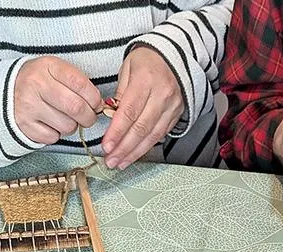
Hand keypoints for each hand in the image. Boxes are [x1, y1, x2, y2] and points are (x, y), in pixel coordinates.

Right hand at [14, 56, 102, 144]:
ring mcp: (28, 106)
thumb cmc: (40, 82)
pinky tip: (50, 124)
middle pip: (76, 107)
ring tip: (65, 118)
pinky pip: (53, 137)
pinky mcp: (24, 125)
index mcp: (48, 66)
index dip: (94, 98)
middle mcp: (36, 84)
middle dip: (89, 117)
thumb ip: (77, 83)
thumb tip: (99, 105)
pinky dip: (56, 134)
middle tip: (88, 117)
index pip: (80, 83)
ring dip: (72, 126)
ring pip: (67, 126)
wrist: (5, 91)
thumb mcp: (55, 71)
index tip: (96, 104)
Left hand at [102, 47, 183, 168]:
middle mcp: (162, 95)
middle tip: (111, 160)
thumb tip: (110, 118)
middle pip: (141, 128)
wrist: (175, 56)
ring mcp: (172, 106)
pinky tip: (134, 154)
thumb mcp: (127, 68)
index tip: (106, 145)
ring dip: (134, 152)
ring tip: (120, 163)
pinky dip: (146, 147)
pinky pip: (160, 135)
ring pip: (152, 136)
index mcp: (146, 80)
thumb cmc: (147, 61)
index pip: (129, 112)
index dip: (117, 131)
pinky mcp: (176, 115)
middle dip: (124, 148)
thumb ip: (120, 94)